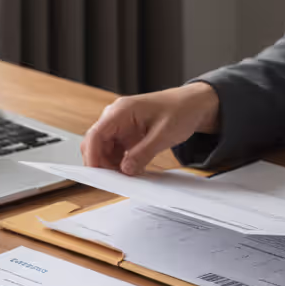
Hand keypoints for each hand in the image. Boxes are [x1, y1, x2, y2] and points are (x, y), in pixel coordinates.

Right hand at [81, 82, 220, 174]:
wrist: (191, 105)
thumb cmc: (180, 111)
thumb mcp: (163, 135)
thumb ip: (143, 153)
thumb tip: (125, 170)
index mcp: (121, 111)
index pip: (95, 135)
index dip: (92, 156)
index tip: (96, 175)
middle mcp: (115, 117)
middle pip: (95, 144)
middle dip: (101, 163)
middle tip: (115, 181)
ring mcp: (119, 125)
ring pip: (103, 150)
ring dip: (111, 165)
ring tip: (127, 176)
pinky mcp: (125, 133)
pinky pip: (115, 151)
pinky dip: (120, 163)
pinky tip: (131, 170)